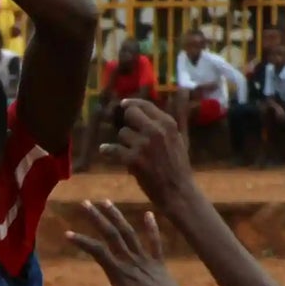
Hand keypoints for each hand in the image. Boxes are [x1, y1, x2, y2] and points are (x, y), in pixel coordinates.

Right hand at [68, 200, 202, 285]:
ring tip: (105, 201)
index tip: (68, 234)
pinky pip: (154, 241)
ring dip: (117, 216)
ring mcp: (145, 258)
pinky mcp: (157, 260)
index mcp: (119, 273)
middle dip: (97, 218)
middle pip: (112, 235)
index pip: (98, 252)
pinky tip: (148, 213)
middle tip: (85, 203)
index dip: (82, 241)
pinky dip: (151, 227)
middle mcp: (130, 261)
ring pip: (129, 233)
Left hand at [102, 97, 197, 211]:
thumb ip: (173, 119)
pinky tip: (105, 150)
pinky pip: (113, 149)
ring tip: (133, 153)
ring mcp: (144, 145)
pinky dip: (108, 151)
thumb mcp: (180, 138)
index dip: (131, 104)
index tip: (123, 104)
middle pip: (130, 114)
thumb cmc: (178, 166)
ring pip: (122, 134)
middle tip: (129, 134)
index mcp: (168, 123)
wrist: (177, 191)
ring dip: (124, 143)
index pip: (145, 105)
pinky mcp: (133, 159)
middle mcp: (156, 130)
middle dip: (128, 123)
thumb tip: (174, 94)